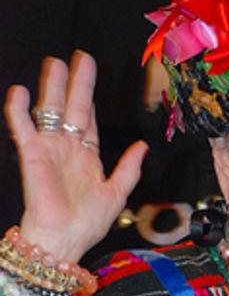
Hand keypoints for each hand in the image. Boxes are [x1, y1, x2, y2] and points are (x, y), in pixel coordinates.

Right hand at [4, 51, 146, 262]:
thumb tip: (143, 146)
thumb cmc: (87, 223)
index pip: (88, 119)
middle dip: (76, 82)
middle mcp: (67, 149)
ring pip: (49, 110)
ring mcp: (49, 149)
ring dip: (51, 86)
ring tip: (54, 62)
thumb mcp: (117, 193)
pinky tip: (18, 91)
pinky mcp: (32, 155)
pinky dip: (18, 110)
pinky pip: (22, 127)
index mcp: (87, 157)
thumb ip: (129, 168)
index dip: (90, 97)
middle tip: (80, 57)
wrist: (64, 238)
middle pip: (71, 107)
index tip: (93, 75)